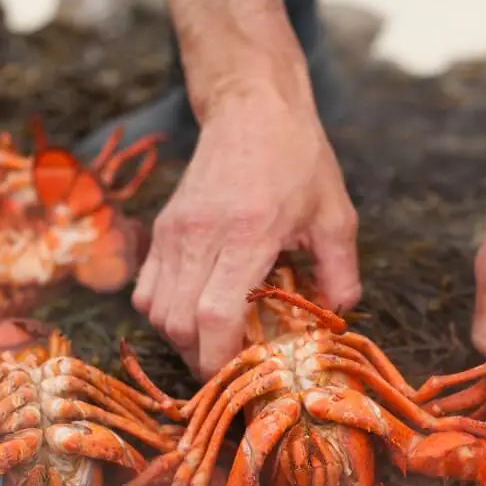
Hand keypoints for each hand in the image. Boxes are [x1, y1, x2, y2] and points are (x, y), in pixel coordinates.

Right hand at [132, 85, 360, 378]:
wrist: (251, 106)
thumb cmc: (298, 158)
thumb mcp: (336, 213)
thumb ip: (340, 271)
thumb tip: (338, 314)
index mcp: (247, 233)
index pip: (215, 314)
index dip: (219, 357)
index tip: (238, 379)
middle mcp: (200, 235)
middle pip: (179, 323)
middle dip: (200, 359)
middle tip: (230, 370)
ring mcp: (174, 232)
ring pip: (156, 311)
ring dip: (181, 339)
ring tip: (212, 344)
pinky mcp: (161, 228)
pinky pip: (146, 289)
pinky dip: (164, 313)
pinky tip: (193, 314)